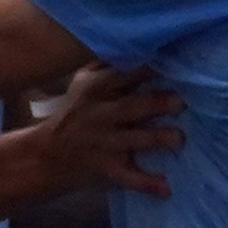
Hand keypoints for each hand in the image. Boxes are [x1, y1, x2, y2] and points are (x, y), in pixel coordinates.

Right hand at [34, 61, 184, 196]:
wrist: (45, 156)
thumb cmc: (73, 113)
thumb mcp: (82, 82)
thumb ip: (106, 62)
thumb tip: (135, 39)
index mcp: (98, 89)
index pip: (125, 73)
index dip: (150, 67)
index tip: (177, 61)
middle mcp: (103, 114)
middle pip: (133, 106)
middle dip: (157, 103)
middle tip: (181, 102)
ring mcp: (106, 144)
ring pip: (136, 140)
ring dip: (159, 139)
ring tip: (180, 138)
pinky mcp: (108, 169)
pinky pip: (129, 177)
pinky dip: (147, 184)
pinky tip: (166, 188)